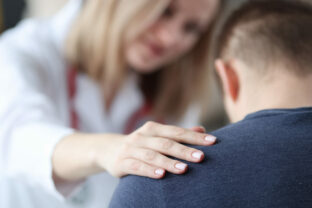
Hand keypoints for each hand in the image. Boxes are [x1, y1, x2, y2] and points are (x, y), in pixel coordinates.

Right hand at [98, 121, 215, 178]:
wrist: (109, 150)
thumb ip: (178, 134)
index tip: (213, 142)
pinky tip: (161, 176)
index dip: (194, 137)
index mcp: (153, 128)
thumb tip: (202, 130)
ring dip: (168, 162)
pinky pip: (137, 167)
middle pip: (166, 143)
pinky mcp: (122, 162)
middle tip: (201, 157)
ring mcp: (131, 149)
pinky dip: (149, 171)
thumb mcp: (157, 136)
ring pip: (152, 155)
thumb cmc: (141, 144)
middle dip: (184, 150)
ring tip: (184, 169)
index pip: (177, 131)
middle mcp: (142, 136)